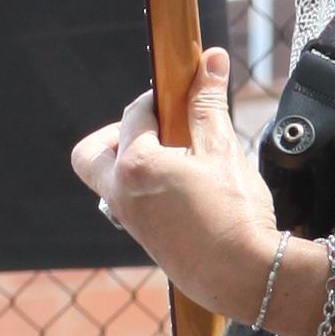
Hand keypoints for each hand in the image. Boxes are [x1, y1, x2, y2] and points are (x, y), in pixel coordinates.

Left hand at [71, 46, 277, 317]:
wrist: (243, 275)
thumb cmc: (233, 213)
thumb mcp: (222, 150)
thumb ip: (208, 104)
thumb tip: (210, 60)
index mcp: (135, 165)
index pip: (135, 114)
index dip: (161, 99)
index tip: (183, 95)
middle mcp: (120, 194)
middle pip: (91, 153)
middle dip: (116, 134)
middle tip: (156, 131)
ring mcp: (128, 220)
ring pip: (109, 181)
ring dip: (132, 162)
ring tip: (176, 159)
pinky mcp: (143, 239)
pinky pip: (128, 204)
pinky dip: (146, 188)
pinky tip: (185, 190)